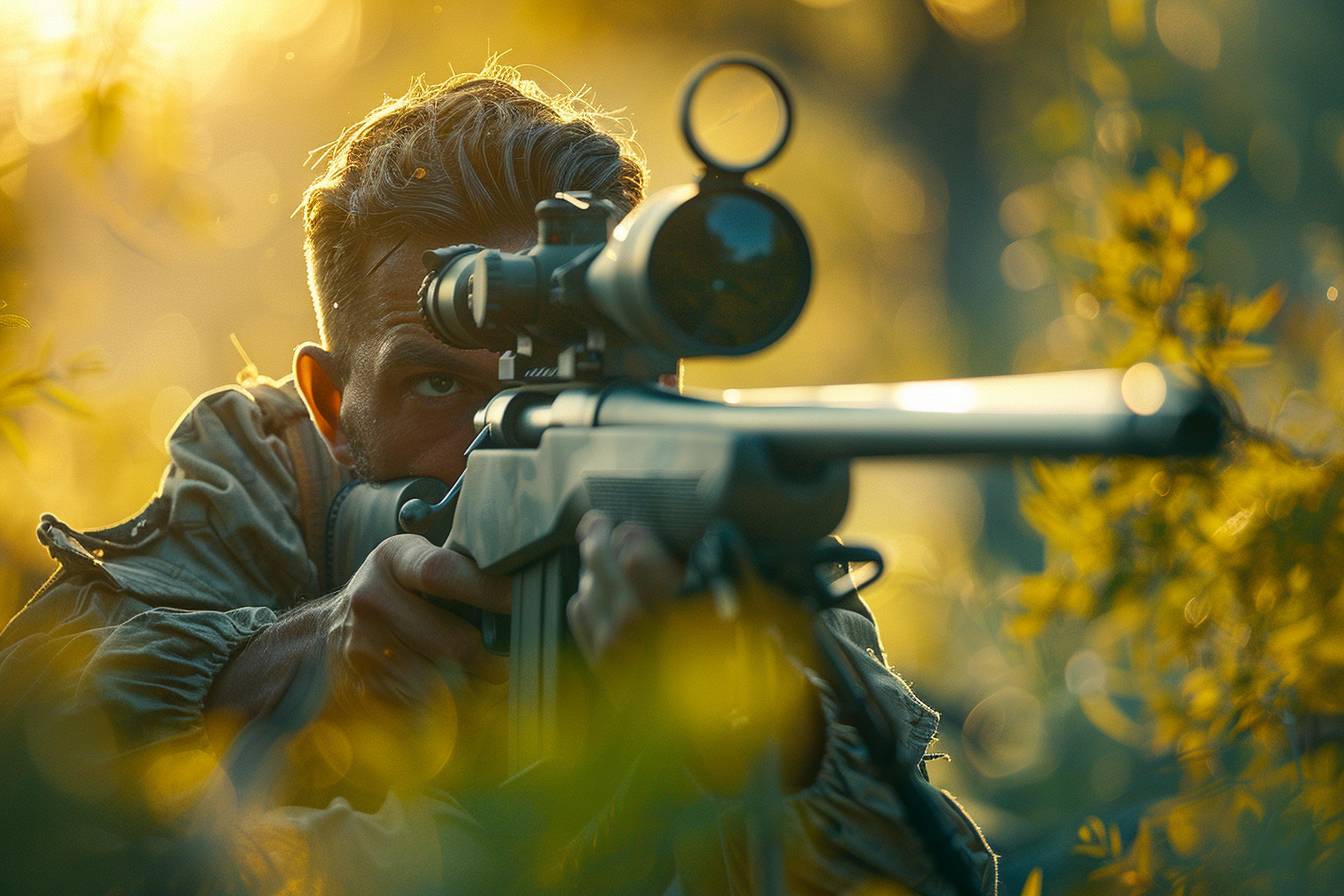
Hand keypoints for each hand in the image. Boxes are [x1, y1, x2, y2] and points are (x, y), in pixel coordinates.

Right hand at [269, 535, 507, 801]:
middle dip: (491, 660)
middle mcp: (370, 600)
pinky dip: (452, 718)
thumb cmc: (392, 596)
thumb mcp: (413, 564)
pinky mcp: (362, 692)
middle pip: (453, 643)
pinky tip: (462, 710)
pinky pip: (423, 715)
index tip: (523, 599)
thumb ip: (459, 569)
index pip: (443, 572)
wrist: (323, 639)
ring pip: (444, 686)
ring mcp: (362, 650)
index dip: (489, 589)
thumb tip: (522, 589)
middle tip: (508, 663)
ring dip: (477, 693)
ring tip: (488, 687)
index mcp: (391, 560)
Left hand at [567, 513, 824, 791]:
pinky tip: (599, 595)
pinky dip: (586, 600)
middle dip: (599, 538)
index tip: (638, 530)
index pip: (635, 553)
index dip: (635, 535)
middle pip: (601, 564)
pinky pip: (579, 616)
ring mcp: (614, 652)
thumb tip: (662, 539)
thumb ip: (707, 568)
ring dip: (593, 570)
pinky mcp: (602, 669)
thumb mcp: (742, 610)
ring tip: (601, 557)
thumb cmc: (743, 666)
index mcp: (677, 610)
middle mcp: (638, 630)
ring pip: (587, 587)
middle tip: (598, 522)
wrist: (726, 734)